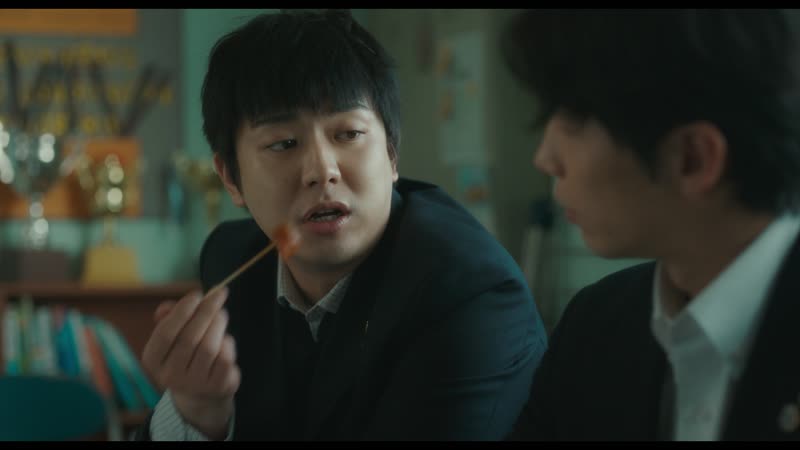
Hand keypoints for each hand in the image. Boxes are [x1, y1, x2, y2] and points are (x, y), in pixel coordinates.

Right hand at [142, 288, 239, 438]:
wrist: (199, 394)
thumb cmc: (185, 356)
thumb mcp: (172, 338)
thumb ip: (169, 318)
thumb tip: (165, 306)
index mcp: (153, 361)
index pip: (165, 334)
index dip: (181, 311)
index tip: (196, 294)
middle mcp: (170, 376)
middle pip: (190, 338)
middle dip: (206, 312)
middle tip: (219, 295)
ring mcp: (195, 384)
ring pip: (209, 347)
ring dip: (218, 324)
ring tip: (222, 314)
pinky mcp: (217, 387)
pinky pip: (225, 358)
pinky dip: (227, 343)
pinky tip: (224, 340)